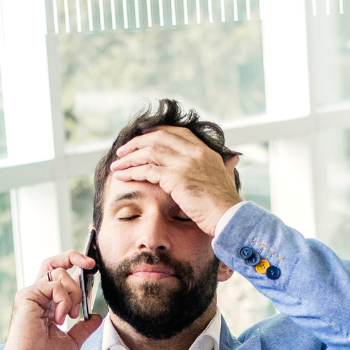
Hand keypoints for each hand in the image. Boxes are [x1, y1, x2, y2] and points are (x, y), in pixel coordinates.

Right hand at [0, 251, 101, 349]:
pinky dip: (64, 300)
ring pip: (59, 273)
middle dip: (73, 257)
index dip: (75, 267)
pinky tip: (60, 318)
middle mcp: (38, 297)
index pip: (60, 277)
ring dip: (73, 293)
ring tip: (70, 316)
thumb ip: (83, 328)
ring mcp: (32, 295)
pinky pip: (54, 285)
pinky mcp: (27, 295)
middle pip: (54, 263)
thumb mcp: (73, 342)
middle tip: (90, 264)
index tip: (92, 268)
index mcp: (47, 306)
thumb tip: (95, 317)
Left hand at [109, 126, 240, 235]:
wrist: (230, 217)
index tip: (142, 138)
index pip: (176, 132)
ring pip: (149, 152)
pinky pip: (147, 170)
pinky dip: (132, 171)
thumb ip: (226, 165)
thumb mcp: (228, 177)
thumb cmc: (227, 203)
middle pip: (158, 138)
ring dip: (129, 158)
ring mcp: (184, 164)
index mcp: (205, 151)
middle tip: (123, 152)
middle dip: (136, 143)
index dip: (156, 133)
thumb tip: (232, 159)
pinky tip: (122, 176)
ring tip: (117, 165)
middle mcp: (194, 153)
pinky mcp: (175, 178)